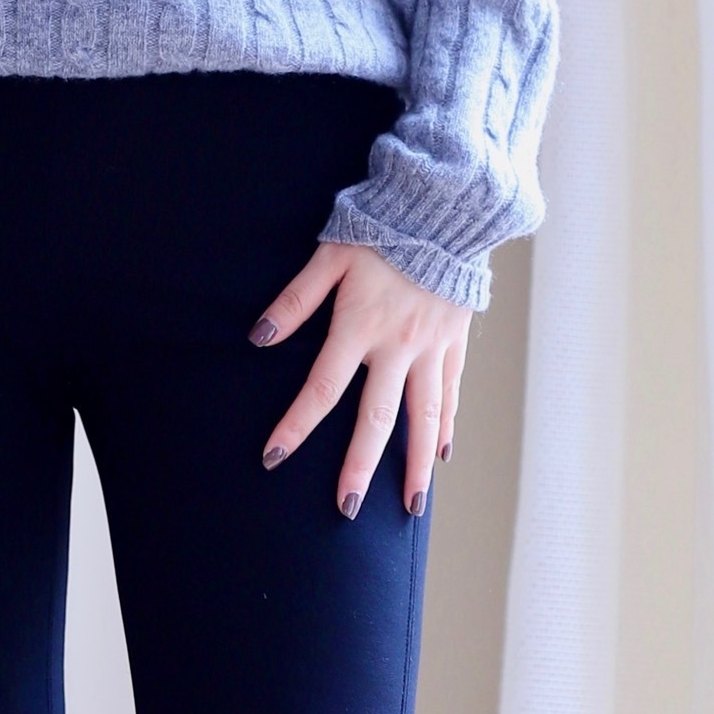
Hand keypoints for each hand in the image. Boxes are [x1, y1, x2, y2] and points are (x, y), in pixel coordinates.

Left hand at [252, 243, 470, 517]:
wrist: (447, 205)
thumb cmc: (382, 228)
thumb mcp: (330, 255)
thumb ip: (296, 300)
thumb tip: (259, 337)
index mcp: (360, 327)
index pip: (321, 389)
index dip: (295, 426)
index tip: (273, 459)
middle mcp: (398, 346)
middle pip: (377, 419)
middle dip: (360, 467)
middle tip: (347, 508)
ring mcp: (431, 348)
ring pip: (424, 418)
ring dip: (416, 465)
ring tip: (410, 506)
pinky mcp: (455, 342)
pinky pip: (451, 394)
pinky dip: (445, 426)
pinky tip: (440, 455)